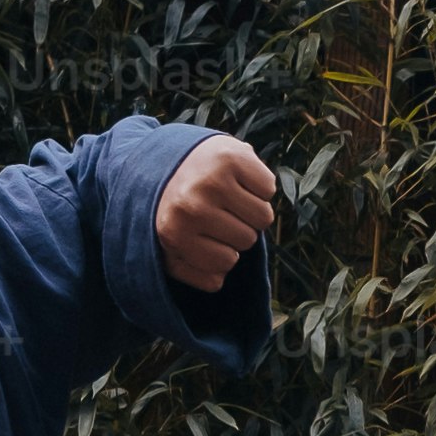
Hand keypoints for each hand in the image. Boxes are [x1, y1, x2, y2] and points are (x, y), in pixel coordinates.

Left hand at [156, 135, 277, 288]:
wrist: (167, 154)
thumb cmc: (176, 207)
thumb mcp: (172, 242)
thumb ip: (190, 270)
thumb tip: (218, 280)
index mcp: (173, 233)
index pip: (225, 265)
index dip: (222, 251)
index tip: (204, 234)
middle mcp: (191, 207)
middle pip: (247, 240)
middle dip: (238, 227)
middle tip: (218, 209)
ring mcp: (212, 181)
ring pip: (263, 218)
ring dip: (252, 208)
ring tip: (228, 194)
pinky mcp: (233, 157)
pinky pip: (268, 189)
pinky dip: (259, 185)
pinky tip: (237, 177)